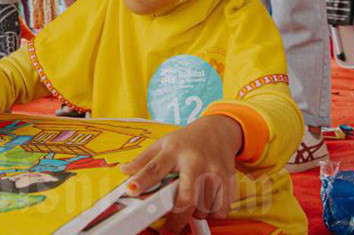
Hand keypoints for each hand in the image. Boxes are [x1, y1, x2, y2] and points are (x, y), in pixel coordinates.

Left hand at [120, 115, 240, 232]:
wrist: (218, 130)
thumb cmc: (187, 140)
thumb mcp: (163, 143)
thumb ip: (144, 160)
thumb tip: (124, 171)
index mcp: (174, 150)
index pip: (155, 167)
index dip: (142, 180)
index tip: (131, 190)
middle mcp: (195, 160)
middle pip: (186, 197)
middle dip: (177, 218)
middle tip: (169, 230)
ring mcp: (214, 170)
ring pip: (204, 207)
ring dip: (195, 214)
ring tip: (189, 207)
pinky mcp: (228, 179)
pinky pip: (221, 209)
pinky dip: (212, 214)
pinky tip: (205, 206)